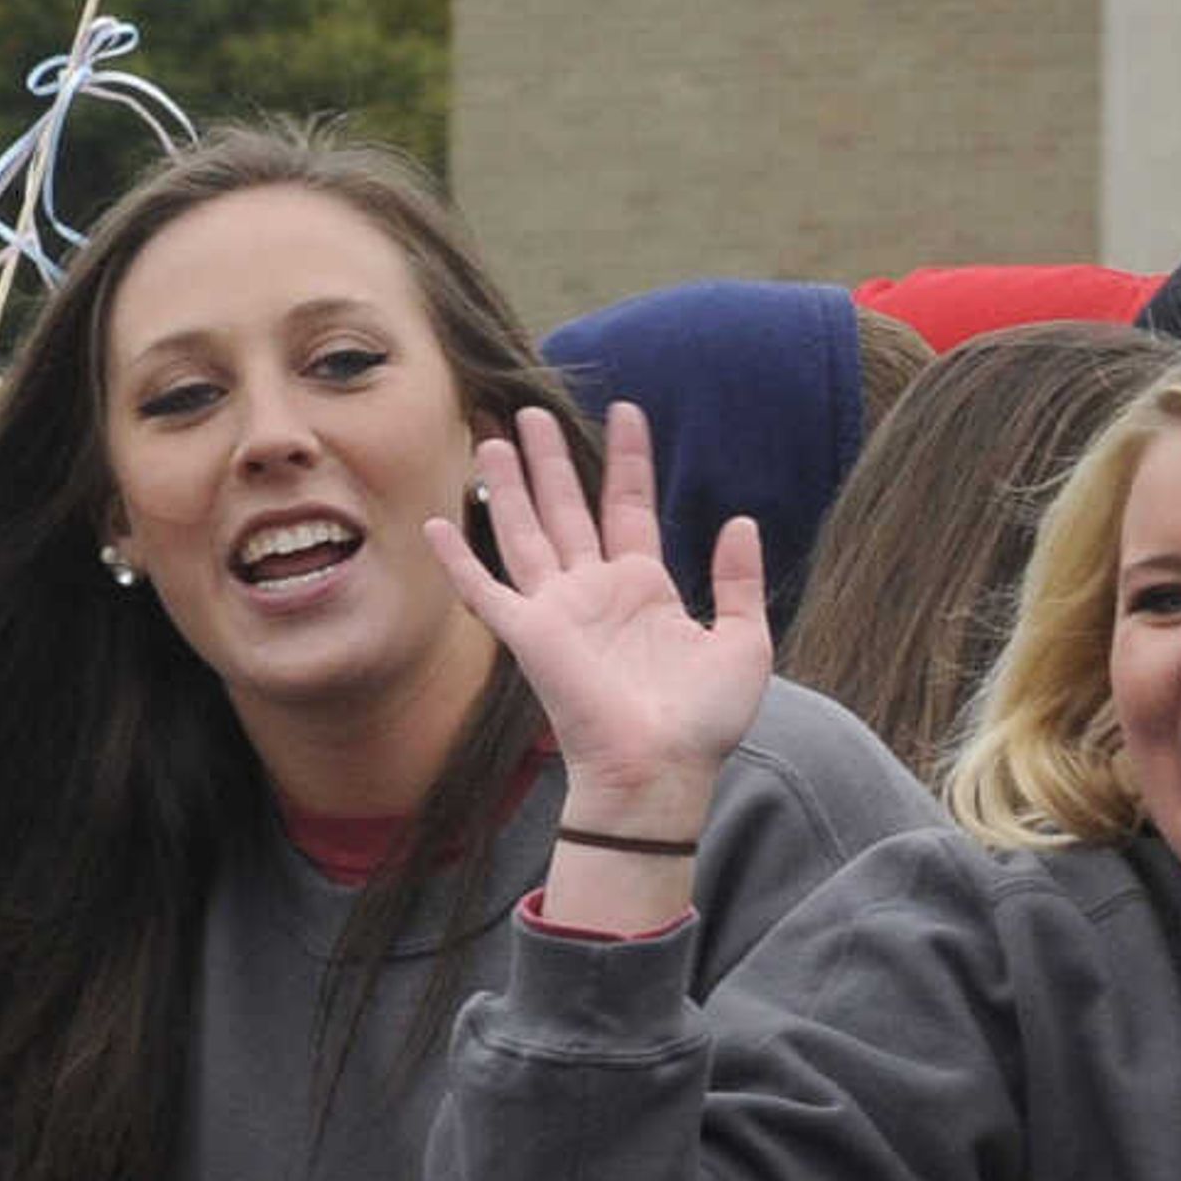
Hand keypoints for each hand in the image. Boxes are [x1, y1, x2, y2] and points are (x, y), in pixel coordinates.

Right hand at [422, 401, 766, 848]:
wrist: (663, 770)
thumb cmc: (704, 721)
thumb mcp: (743, 642)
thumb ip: (738, 581)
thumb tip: (741, 520)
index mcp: (645, 589)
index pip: (631, 507)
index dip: (629, 460)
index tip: (627, 411)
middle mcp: (596, 592)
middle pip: (568, 508)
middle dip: (551, 460)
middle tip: (533, 410)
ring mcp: (559, 610)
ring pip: (526, 531)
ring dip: (510, 486)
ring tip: (494, 437)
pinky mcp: (528, 634)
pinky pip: (485, 589)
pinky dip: (458, 560)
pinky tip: (437, 525)